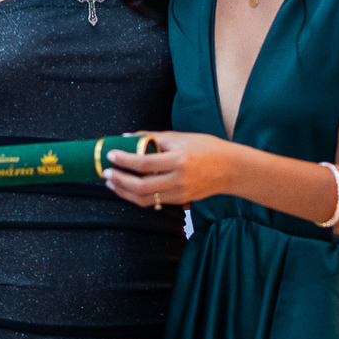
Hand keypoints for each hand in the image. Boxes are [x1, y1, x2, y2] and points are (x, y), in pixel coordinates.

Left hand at [104, 131, 238, 207]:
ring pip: (144, 199)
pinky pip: (153, 201)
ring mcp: (179, 193)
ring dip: (124, 192)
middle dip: (120, 180)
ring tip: (112, 183)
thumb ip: (153, 137)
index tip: (111, 155)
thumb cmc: (207, 148)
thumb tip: (127, 137)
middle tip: (106, 173)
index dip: (124, 160)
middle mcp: (178, 179)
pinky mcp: (180, 201)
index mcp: (179, 159)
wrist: (231, 169)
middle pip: (141, 186)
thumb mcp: (181, 137)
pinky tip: (127, 189)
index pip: (145, 162)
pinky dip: (137, 196)